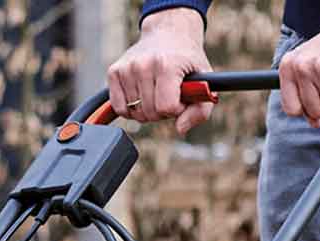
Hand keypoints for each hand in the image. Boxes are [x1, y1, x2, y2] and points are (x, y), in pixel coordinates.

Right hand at [107, 9, 216, 135]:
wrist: (168, 32)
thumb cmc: (187, 60)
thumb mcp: (205, 82)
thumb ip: (200, 111)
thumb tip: (180, 129)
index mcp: (166, 65)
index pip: (166, 108)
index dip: (176, 109)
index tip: (180, 97)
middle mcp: (143, 65)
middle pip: (149, 112)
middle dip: (161, 110)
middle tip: (168, 94)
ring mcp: (126, 68)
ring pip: (134, 113)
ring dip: (146, 109)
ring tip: (155, 91)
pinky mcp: (113, 72)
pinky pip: (119, 108)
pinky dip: (130, 108)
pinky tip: (140, 95)